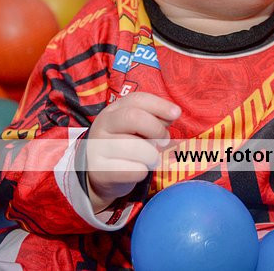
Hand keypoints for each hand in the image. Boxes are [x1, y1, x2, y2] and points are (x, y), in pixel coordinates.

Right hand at [86, 92, 180, 212]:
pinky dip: (143, 171)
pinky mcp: (99, 171)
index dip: (160, 105)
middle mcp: (102, 125)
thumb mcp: (137, 128)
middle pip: (134, 118)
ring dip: (152, 155)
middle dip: (156, 129)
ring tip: (150, 159)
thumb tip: (173, 114)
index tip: (176, 114)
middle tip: (164, 141)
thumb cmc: (127, 146)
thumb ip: (154, 118)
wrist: (101, 175)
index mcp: (113, 110)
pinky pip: (133, 170)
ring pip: (136, 148)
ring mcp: (97, 148)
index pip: (137, 99)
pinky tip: (138, 169)